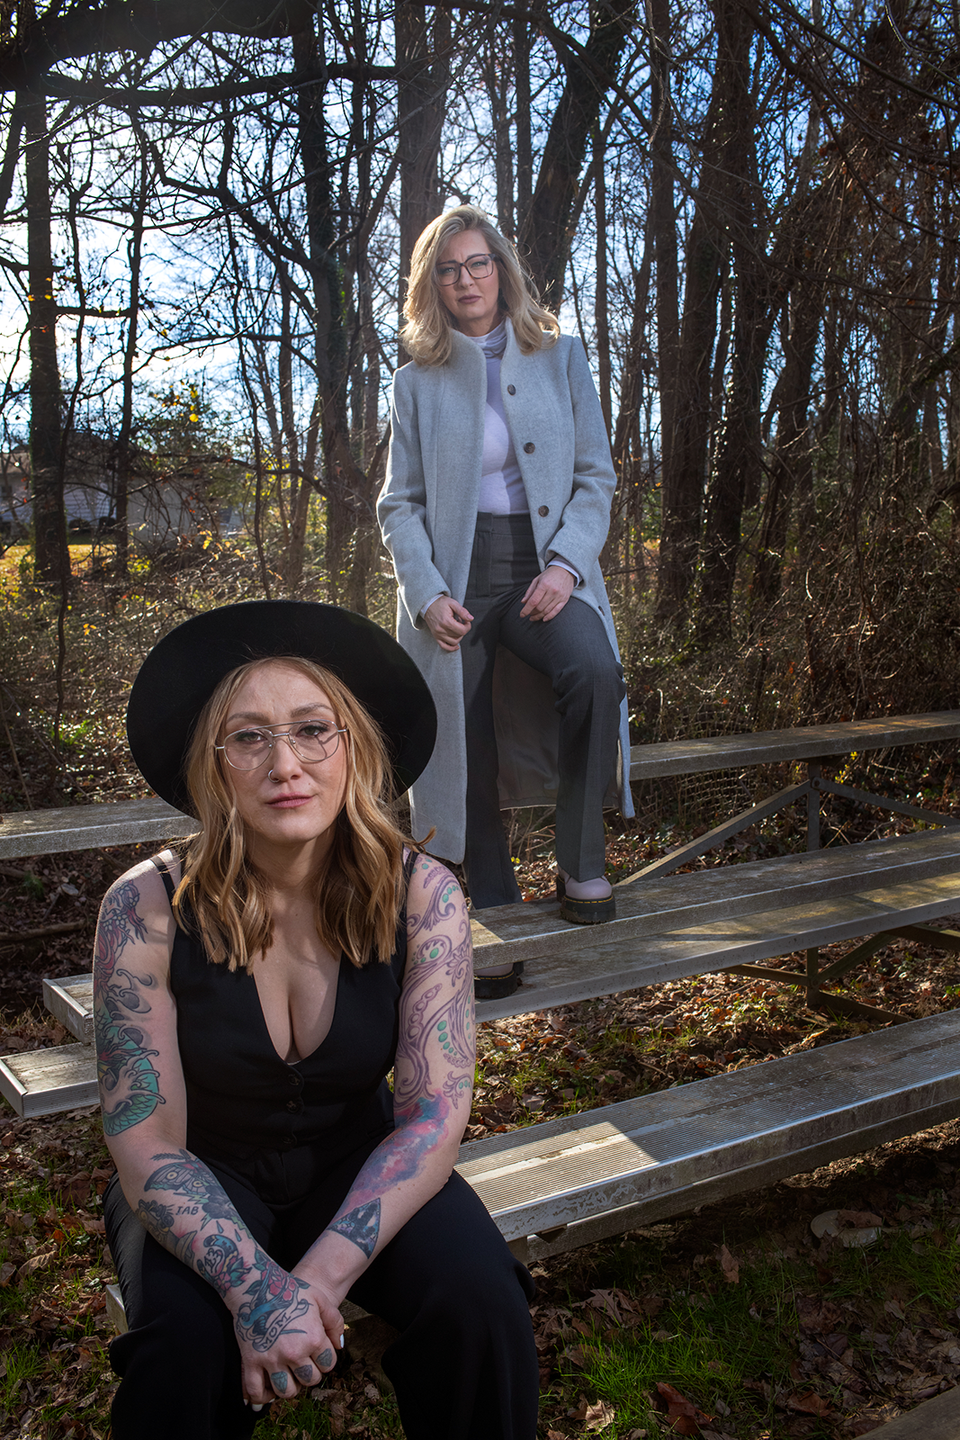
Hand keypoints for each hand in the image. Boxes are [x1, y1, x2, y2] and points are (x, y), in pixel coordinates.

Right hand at [233, 1261, 343, 1405]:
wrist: (256, 1286)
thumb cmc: (289, 1290)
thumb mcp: (319, 1299)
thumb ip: (335, 1321)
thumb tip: (339, 1345)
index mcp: (313, 1337)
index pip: (328, 1364)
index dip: (325, 1359)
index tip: (317, 1353)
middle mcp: (294, 1352)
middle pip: (310, 1380)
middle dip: (309, 1374)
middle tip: (303, 1364)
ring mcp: (271, 1359)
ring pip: (286, 1391)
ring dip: (290, 1387)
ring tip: (289, 1376)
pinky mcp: (251, 1362)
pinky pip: (255, 1391)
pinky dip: (261, 1397)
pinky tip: (267, 1390)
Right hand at [424, 596, 473, 651]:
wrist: (428, 605)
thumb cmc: (440, 603)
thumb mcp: (453, 603)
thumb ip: (463, 611)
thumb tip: (471, 619)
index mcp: (446, 621)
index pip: (462, 631)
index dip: (468, 626)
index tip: (466, 621)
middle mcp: (441, 630)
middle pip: (459, 636)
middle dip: (463, 629)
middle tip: (461, 622)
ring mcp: (438, 634)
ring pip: (454, 642)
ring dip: (459, 636)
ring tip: (457, 627)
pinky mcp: (436, 636)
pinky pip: (444, 646)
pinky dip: (451, 647)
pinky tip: (456, 645)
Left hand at [519, 565, 574, 621]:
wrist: (565, 570)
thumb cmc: (549, 575)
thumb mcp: (537, 579)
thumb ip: (530, 591)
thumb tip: (523, 602)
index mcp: (544, 585)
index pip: (533, 601)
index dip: (526, 610)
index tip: (522, 614)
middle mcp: (552, 591)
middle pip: (540, 607)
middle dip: (532, 613)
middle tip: (528, 613)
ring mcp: (559, 596)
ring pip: (547, 611)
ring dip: (538, 616)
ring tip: (533, 617)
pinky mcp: (565, 600)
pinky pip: (556, 611)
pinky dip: (549, 617)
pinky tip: (543, 619)